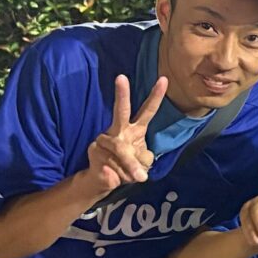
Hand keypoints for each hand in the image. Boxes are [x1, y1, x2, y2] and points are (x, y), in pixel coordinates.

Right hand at [85, 74, 167, 193]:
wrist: (104, 180)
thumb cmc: (128, 167)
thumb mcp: (142, 165)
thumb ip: (143, 162)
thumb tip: (137, 169)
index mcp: (136, 129)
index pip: (148, 111)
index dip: (155, 96)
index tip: (164, 79)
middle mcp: (119, 129)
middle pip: (121, 111)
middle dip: (122, 94)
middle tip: (121, 77)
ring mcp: (104, 139)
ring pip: (121, 151)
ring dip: (130, 167)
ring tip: (137, 177)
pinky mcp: (94, 150)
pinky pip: (112, 165)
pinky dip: (119, 174)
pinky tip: (114, 175)